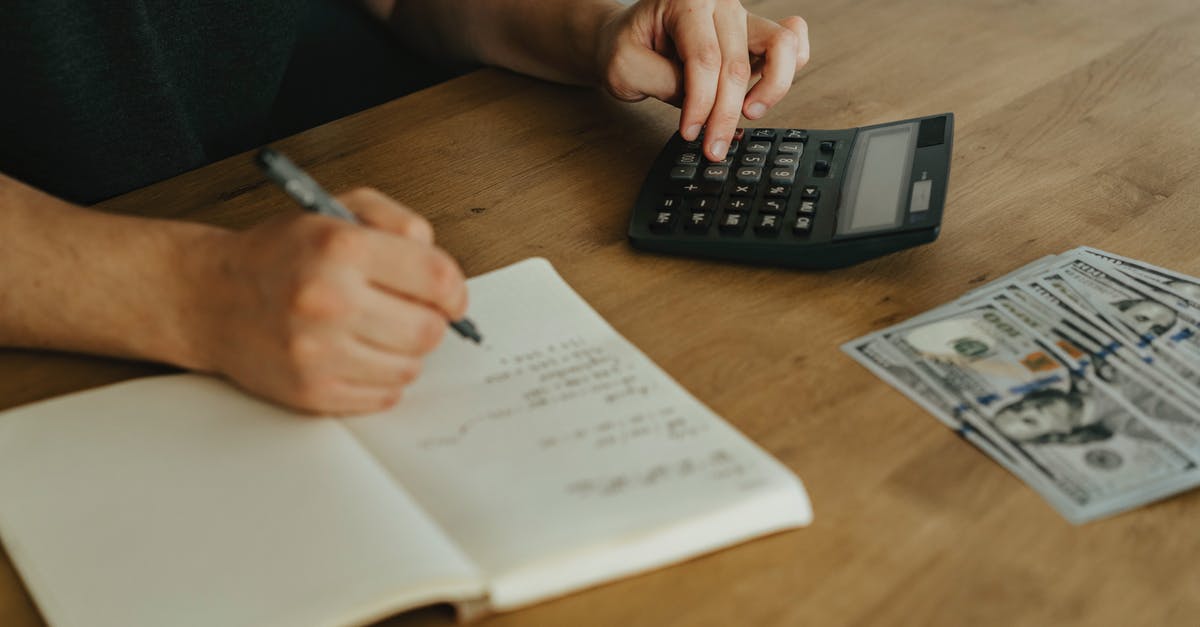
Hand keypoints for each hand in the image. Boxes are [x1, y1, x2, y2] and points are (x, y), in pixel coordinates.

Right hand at [195, 188, 467, 414]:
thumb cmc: (279, 253)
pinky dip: (382, 379)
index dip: (455, 291)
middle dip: (431, 322)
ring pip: (410, 367)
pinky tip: (359, 354)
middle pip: (428, 330)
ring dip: (406, 352)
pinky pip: (383, 397)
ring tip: (379, 332)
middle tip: (412, 312)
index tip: (451, 297)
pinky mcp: (310, 391)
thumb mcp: (337, 209)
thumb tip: (445, 274)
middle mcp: (328, 301)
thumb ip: (400, 224)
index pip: (436, 279)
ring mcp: (317, 352)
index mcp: (340, 248)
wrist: (209, 297)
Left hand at [596, 0, 809, 161]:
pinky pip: (792, 45)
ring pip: (783, 46)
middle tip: (712, 146)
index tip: (691, 133)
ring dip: (771, 88)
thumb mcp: (626, 68)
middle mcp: (719, 2)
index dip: (700, 102)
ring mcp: (742, 17)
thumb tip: (702, 106)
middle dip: (726, 113)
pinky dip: (786, 72)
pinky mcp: (754, 35)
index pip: (704, 58)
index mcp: (686, 0)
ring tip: (748, 113)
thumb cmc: (627, 47)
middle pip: (738, 63)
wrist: (628, 37)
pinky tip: (759, 96)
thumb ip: (663, 83)